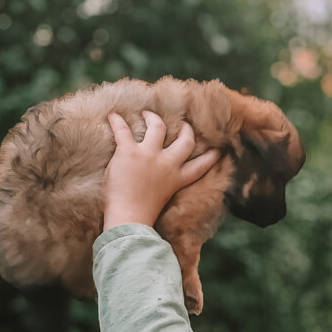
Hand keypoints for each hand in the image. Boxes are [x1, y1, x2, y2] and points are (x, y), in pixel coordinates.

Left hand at [103, 110, 219, 230]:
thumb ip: (168, 184)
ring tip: (147, 114)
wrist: (129, 218)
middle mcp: (167, 164)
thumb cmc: (142, 214)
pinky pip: (123, 130)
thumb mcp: (165, 197)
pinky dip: (116, 121)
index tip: (218, 150)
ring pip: (158, 126)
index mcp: (177, 178)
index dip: (211, 157)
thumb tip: (160, 177)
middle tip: (184, 125)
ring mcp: (149, 155)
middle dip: (186, 130)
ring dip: (153, 118)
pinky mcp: (129, 151)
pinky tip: (113, 116)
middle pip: (185, 141)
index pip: (201, 166)